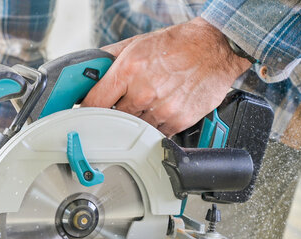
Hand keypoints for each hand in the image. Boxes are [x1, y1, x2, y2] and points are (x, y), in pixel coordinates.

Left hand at [81, 17, 250, 136]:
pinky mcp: (178, 121)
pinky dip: (154, 126)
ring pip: (134, 128)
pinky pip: (156, 133)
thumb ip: (108, 59)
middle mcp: (144, 91)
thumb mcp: (136, 43)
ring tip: (146, 104)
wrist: (215, 46)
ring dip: (135, 120)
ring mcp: (162, 109)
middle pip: (113, 119)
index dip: (87, 110)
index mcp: (128, 70)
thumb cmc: (176, 44)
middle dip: (113, 114)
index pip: (94, 102)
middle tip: (119, 107)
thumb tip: (87, 73)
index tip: (85, 114)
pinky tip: (160, 110)